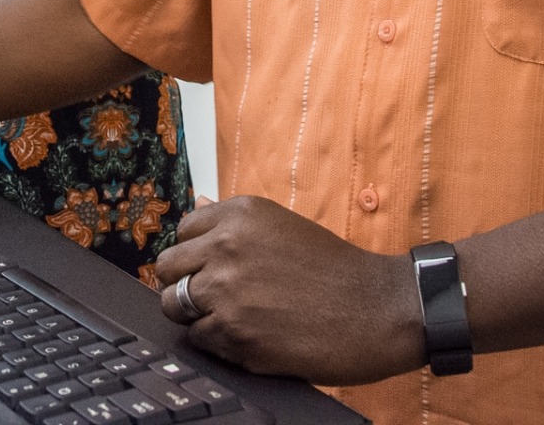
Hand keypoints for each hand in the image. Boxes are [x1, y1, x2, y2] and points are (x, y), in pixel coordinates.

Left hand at [152, 196, 425, 384]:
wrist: (376, 310)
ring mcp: (226, 291)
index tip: (212, 266)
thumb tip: (196, 201)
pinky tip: (248, 336)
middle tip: (214, 297)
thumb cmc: (335, 270)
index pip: (183, 231)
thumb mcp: (283, 226)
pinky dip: (216, 342)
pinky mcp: (234, 333)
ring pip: (173, 305)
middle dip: (184, 283)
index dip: (195, 253)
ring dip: (195, 315)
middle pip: (167, 268)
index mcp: (240, 214)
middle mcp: (227, 246)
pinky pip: (198, 339)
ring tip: (231, 318)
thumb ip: (234, 220)